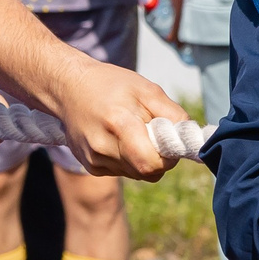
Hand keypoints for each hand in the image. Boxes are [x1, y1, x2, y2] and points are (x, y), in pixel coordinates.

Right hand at [46, 59, 185, 179]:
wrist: (69, 88)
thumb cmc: (111, 85)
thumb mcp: (147, 89)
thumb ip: (173, 114)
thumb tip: (189, 137)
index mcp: (120, 124)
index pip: (152, 163)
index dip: (168, 157)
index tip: (169, 141)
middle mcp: (103, 147)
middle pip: (146, 172)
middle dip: (158, 159)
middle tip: (153, 137)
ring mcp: (94, 159)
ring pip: (135, 174)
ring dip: (142, 159)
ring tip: (132, 133)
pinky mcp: (90, 166)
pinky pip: (122, 172)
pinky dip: (128, 160)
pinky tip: (117, 140)